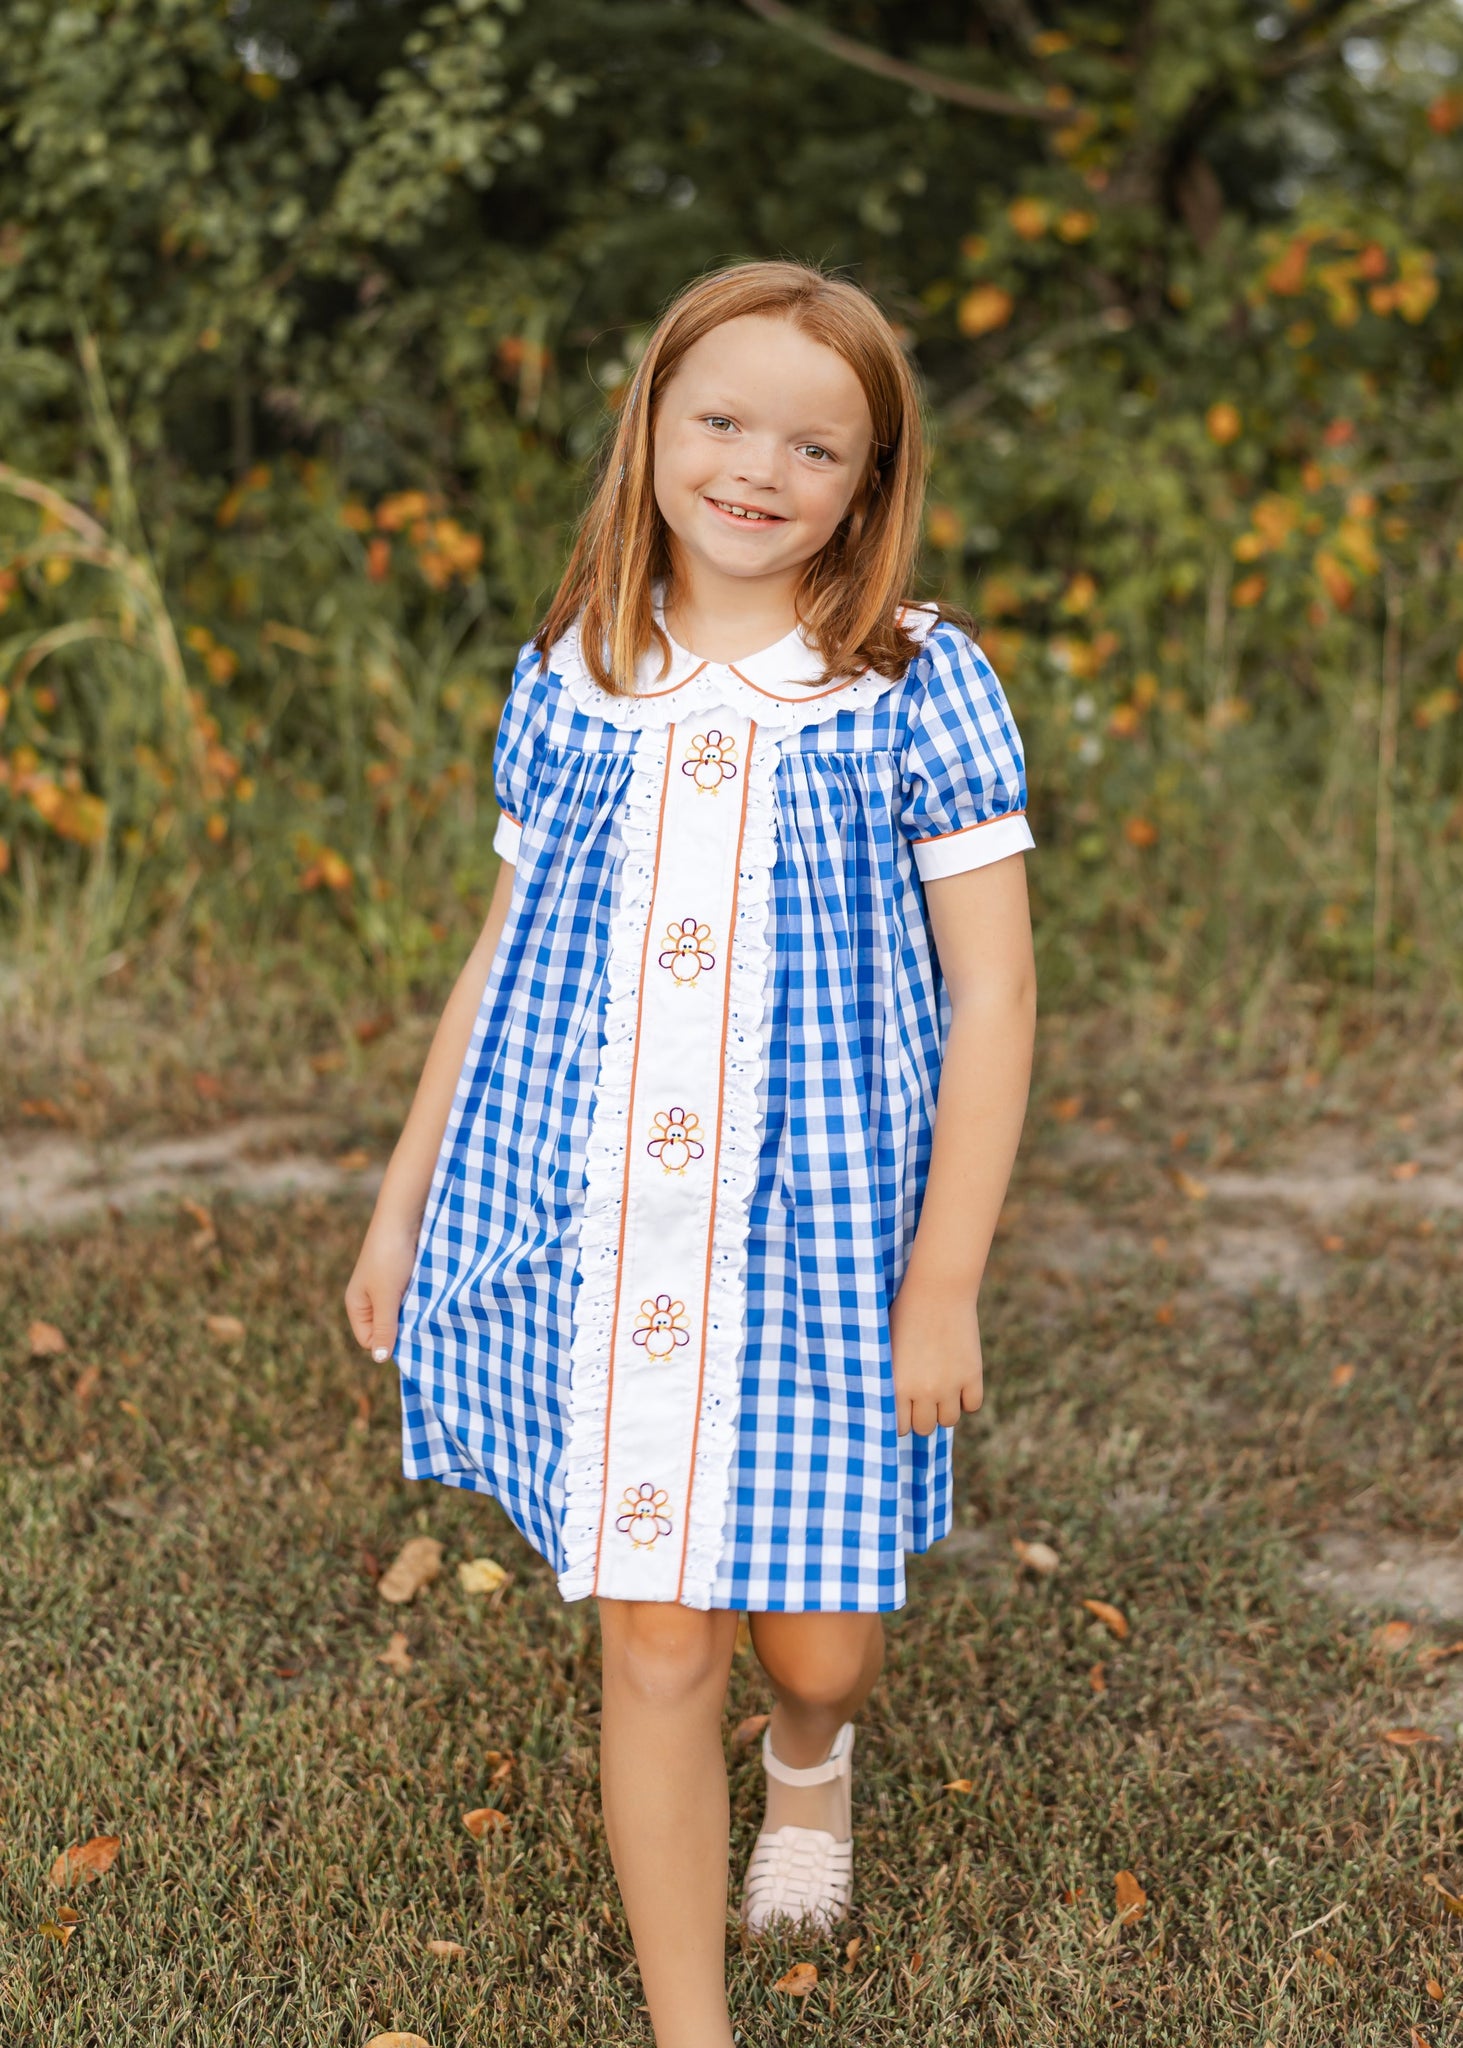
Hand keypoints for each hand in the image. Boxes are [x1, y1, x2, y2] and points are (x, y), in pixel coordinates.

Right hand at [344, 1215, 418, 1360]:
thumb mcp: (387, 1296)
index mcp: (356, 1305)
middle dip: (403, 1329)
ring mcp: (386, 1288)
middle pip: (386, 1328)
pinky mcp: (403, 1277)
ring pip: (401, 1314)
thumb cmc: (389, 1257)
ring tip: (427, 1309)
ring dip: (414, 1314)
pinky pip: (410, 1299)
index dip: (388, 1342)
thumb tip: (380, 1359)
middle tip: (422, 1324)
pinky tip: (431, 1298)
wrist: (403, 1217)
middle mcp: (369, 1299)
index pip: (370, 1340)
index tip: (410, 1334)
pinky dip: (420, 1300)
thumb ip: (385, 1327)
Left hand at [888, 1273, 983, 1436]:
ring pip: (949, 1420)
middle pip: (925, 1428)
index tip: (903, 1409)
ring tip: (940, 1389)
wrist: (936, 1291)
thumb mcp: (887, 1348)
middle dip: (922, 1416)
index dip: (901, 1419)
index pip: (899, 1427)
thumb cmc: (904, 1314)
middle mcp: (923, 1391)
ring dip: (944, 1409)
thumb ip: (889, 1378)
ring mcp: (950, 1385)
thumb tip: (890, 1404)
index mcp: (897, 1385)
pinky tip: (958, 1381)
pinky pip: (972, 1405)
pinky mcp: (972, 1375)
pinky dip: (966, 1398)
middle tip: (921, 1398)